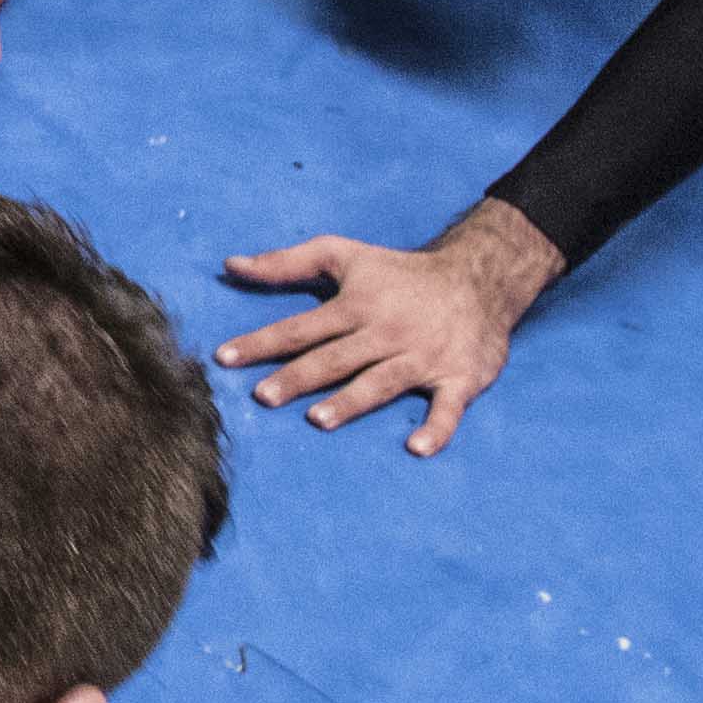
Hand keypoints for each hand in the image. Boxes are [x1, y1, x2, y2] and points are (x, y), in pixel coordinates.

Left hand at [216, 204, 563, 456]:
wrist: (478, 279)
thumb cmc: (399, 272)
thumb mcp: (342, 255)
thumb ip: (284, 262)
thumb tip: (230, 265)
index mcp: (357, 306)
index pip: (300, 328)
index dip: (261, 342)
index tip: (224, 358)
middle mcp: (387, 333)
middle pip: (335, 359)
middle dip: (298, 377)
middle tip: (262, 396)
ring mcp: (423, 358)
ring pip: (381, 382)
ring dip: (351, 401)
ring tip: (318, 419)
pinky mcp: (460, 378)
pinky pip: (449, 408)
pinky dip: (437, 428)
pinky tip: (417, 448)